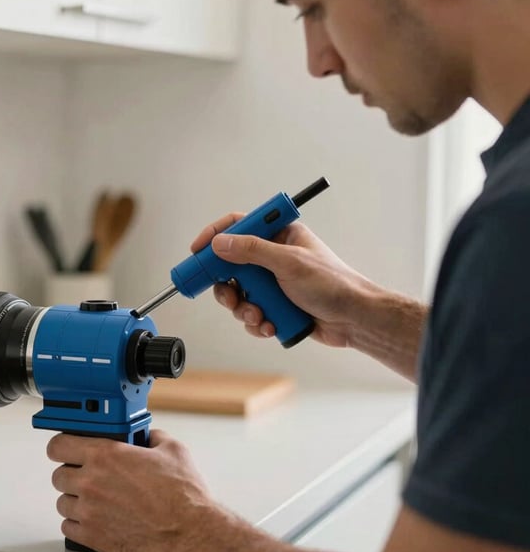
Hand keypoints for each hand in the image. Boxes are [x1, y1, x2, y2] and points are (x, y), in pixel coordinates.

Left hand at [47, 429, 213, 551]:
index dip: (63, 446)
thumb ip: (151, 437)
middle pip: (58, 474)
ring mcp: (89, 511)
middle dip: (73, 473)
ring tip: (97, 500)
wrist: (190, 533)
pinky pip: (68, 527)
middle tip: (90, 476)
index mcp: (106, 455)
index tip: (67, 449)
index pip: (59, 445)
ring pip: (62, 502)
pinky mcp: (92, 537)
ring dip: (76, 499)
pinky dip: (78, 523)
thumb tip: (145, 437)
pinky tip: (95, 519)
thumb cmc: (183, 495)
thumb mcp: (172, 449)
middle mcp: (91, 481)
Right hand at [190, 217, 377, 347]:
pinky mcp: (276, 306)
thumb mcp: (289, 263)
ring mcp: (274, 283)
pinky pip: (251, 313)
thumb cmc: (332, 284)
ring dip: (244, 309)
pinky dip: (256, 322)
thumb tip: (220, 244)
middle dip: (228, 286)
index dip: (216, 236)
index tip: (197, 251)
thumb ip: (252, 251)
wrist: (354, 320)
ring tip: (259, 316)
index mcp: (280, 236)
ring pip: (240, 294)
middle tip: (229, 296)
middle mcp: (274, 257)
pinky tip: (269, 326)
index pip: (240, 226)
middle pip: (232, 265)